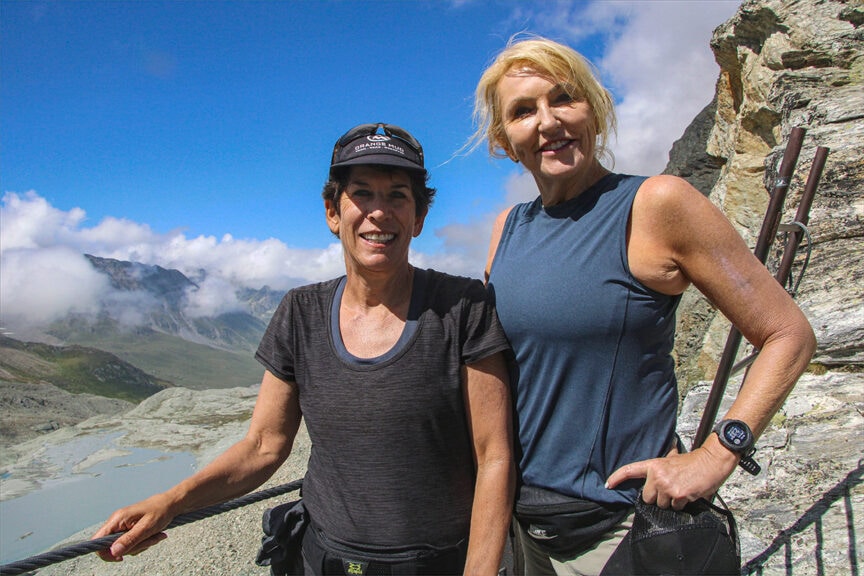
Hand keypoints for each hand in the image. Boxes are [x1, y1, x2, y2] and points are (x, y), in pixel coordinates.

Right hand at [91, 493, 174, 560]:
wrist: (170, 504)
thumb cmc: (160, 512)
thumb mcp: (147, 527)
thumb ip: (130, 540)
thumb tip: (113, 552)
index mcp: (117, 519)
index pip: (98, 540)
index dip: (104, 552)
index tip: (120, 558)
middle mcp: (116, 522)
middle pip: (112, 547)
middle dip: (132, 548)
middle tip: (149, 541)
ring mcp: (122, 526)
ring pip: (124, 547)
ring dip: (140, 545)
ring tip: (155, 535)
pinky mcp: (128, 530)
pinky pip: (131, 544)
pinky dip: (142, 543)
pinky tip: (153, 535)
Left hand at [605, 445, 736, 509]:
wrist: (711, 462)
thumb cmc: (693, 461)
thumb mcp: (672, 458)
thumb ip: (661, 465)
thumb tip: (653, 470)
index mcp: (653, 465)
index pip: (630, 470)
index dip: (617, 478)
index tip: (608, 485)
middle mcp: (657, 475)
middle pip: (647, 498)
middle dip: (658, 497)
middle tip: (670, 488)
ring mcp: (667, 486)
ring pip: (661, 505)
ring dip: (671, 502)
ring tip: (681, 489)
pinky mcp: (679, 495)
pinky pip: (675, 508)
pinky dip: (681, 504)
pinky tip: (688, 494)